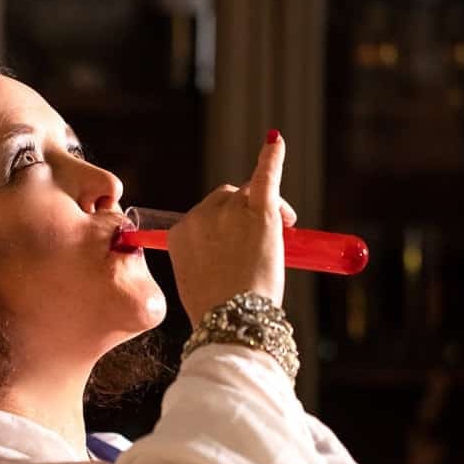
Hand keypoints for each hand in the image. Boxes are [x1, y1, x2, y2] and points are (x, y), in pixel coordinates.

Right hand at [167, 132, 293, 323]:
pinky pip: (264, 176)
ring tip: (285, 226)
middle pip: (224, 198)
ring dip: (265, 205)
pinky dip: (271, 158)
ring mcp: (228, 213)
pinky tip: (276, 142)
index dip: (223, 227)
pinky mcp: (258, 212)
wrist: (232, 321)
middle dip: (243, 212)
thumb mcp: (196, 283)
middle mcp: (199, 217)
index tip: (236, 246)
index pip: (202, 217)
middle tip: (270, 236)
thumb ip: (205, 260)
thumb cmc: (217, 310)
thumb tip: (225, 256)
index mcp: (179, 235)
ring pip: (246, 193)